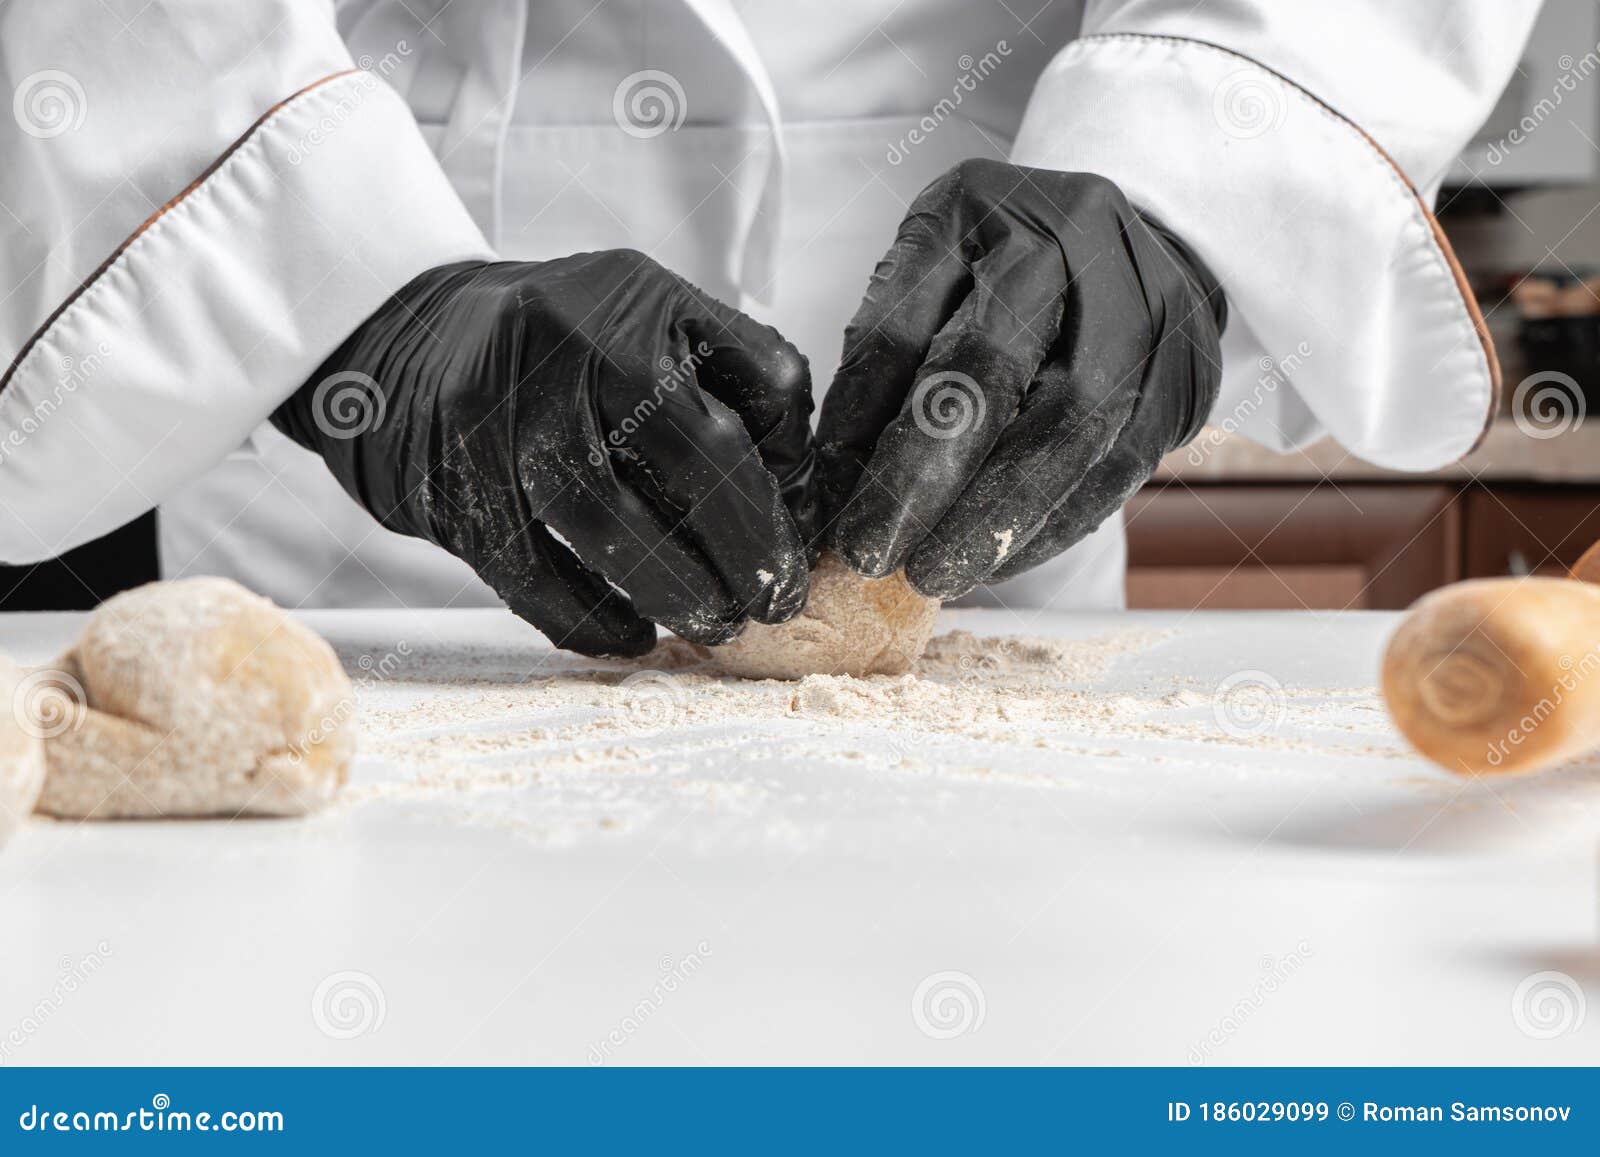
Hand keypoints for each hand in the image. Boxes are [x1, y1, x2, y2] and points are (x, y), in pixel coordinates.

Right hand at [274, 252, 817, 656]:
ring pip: (606, 526)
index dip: (780, 492)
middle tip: (770, 606)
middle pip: (684, 467)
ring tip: (713, 624)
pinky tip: (631, 637)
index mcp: (635, 314)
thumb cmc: (566, 339)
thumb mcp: (659, 314)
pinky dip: (587, 620)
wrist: (411, 337)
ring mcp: (504, 425)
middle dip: (742, 552)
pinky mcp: (456, 487)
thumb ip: (741, 375)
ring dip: (674, 591)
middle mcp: (567, 359)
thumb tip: (800, 488)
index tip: (793, 550)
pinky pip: (530, 576)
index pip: (745, 405)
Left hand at [817, 159, 1225, 597]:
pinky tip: (1001, 560)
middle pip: (1002, 369)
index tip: (839, 508)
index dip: (870, 428)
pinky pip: (1120, 467)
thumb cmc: (1000, 268)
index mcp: (984, 206)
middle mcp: (1078, 237)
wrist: (1134, 241)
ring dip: (998, 519)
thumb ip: (880, 362)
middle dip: (933, 480)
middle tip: (881, 555)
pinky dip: (1054, 524)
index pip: (915, 326)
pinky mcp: (1188, 372)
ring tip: (939, 573)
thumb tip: (836, 481)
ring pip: (1075, 427)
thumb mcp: (922, 280)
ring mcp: (1148, 301)